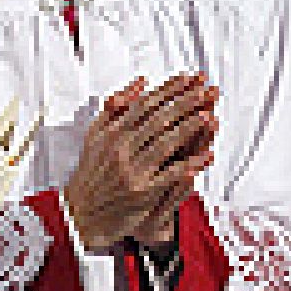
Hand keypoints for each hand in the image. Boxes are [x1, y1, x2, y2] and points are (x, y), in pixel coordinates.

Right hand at [64, 74, 216, 251]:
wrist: (81, 211)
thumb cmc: (91, 172)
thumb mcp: (96, 134)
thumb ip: (116, 106)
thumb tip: (141, 82)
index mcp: (112, 132)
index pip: (146, 104)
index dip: (170, 90)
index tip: (190, 78)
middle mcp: (121, 148)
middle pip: (159, 120)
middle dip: (186, 103)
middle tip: (207, 91)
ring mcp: (132, 170)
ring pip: (166, 144)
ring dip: (191, 129)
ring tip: (210, 116)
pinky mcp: (142, 192)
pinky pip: (170, 175)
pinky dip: (189, 165)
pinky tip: (206, 156)